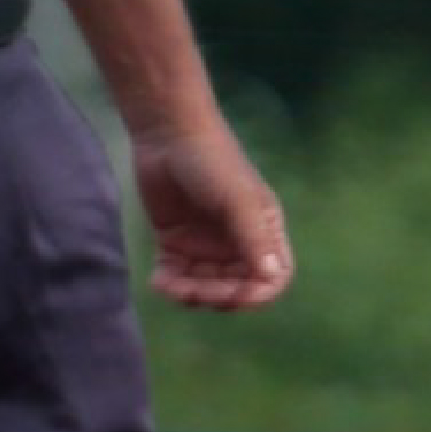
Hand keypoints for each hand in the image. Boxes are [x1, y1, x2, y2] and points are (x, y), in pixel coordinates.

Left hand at [131, 119, 292, 312]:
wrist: (168, 134)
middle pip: (235, 289)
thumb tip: (271, 277)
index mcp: (263, 232)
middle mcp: (236, 243)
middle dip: (217, 297)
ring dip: (190, 294)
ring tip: (170, 286)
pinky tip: (158, 282)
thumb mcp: (237, 198)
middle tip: (193, 292)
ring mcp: (205, 244)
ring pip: (204, 287)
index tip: (236, 296)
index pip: (272, 278)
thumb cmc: (212, 160)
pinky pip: (176, 276)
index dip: (257, 295)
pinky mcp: (175, 242)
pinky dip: (169, 285)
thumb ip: (253, 237)